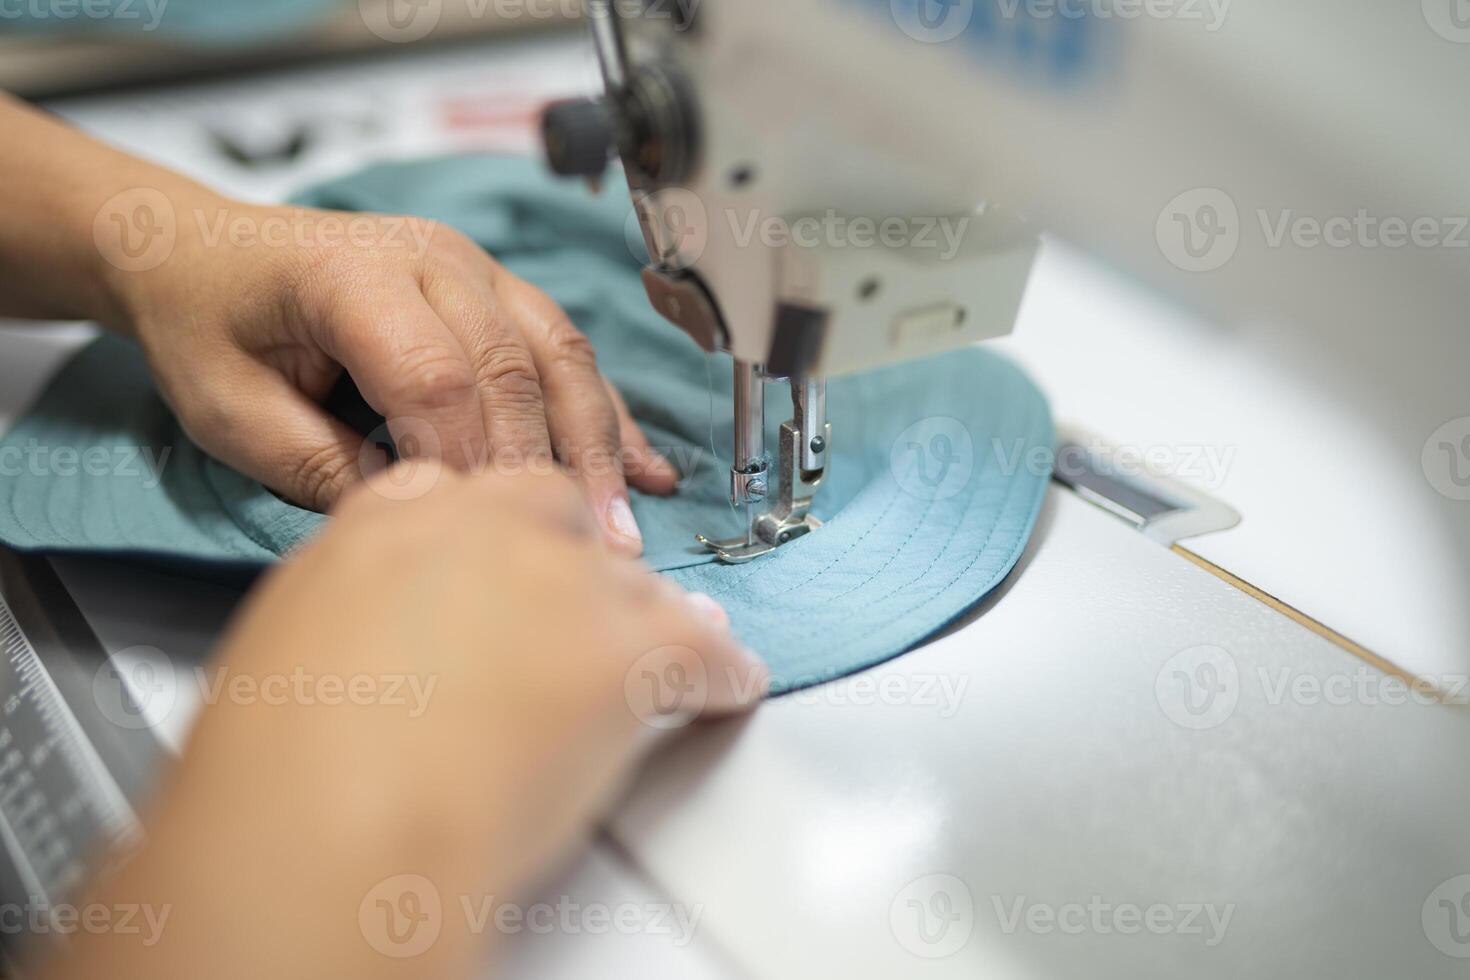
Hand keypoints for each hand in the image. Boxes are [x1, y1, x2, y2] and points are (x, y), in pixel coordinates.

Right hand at [41, 468, 765, 979]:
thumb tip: (384, 622)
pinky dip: (717, 673)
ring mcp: (562, 583)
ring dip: (649, 618)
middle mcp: (484, 530)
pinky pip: (699, 650)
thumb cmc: (288, 766)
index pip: (465, 490)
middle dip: (575, 559)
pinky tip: (726, 685)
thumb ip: (352, 607)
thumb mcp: (286, 648)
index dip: (494, 532)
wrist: (338, 822)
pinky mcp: (626, 649)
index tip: (504, 562)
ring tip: (668, 647)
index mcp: (389, 521)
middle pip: (561, 515)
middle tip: (581, 610)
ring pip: (634, 584)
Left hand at [107, 188, 675, 554]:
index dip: (462, 463)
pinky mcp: (497, 289)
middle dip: (548, 465)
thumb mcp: (229, 412)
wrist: (201, 249)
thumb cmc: (207, 326)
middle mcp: (430, 258)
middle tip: (581, 552)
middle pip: (513, 366)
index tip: (475, 538)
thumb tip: (421, 520)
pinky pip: (566, 348)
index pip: (435, 377)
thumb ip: (319, 467)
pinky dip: (607, 412)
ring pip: (560, 354)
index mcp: (352, 276)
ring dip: (597, 443)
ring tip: (622, 525)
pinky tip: (646, 465)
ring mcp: (474, 267)